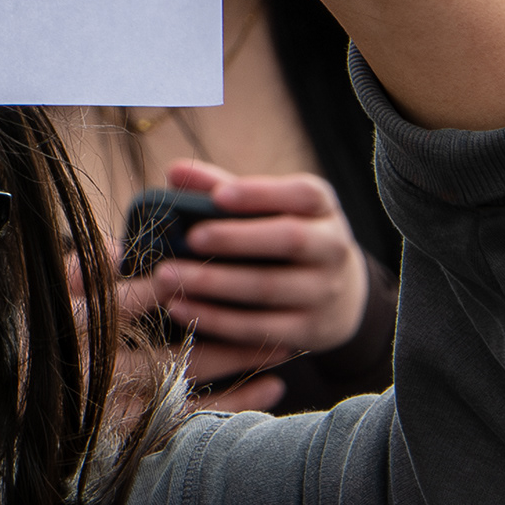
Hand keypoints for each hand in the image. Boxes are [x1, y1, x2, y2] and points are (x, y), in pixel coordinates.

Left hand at [111, 160, 368, 414]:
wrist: (338, 295)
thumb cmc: (280, 236)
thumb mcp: (267, 207)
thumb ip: (221, 186)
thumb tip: (176, 171)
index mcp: (321, 207)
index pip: (304, 193)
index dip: (261, 193)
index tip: (218, 196)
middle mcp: (332, 247)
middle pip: (290, 239)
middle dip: (236, 239)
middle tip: (189, 239)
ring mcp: (324, 292)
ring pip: (269, 288)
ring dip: (214, 284)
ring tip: (166, 276)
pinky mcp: (309, 332)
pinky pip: (260, 328)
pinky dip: (217, 320)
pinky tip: (179, 309)